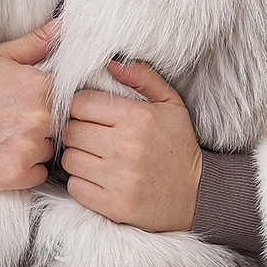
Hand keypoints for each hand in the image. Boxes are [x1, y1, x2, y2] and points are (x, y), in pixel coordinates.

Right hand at [0, 22, 57, 189]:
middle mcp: (39, 117)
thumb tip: (63, 26)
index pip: (67, 101)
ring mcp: (27, 147)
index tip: (26, 105)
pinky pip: (37, 174)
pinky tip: (0, 154)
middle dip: (40, 126)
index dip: (47, 104)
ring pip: (48, 151)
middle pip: (60, 128)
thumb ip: (36, 43)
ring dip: (32, 148)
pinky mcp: (14, 174)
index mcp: (40, 86)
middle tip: (10, 121)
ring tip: (2, 137)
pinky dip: (23, 169)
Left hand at [60, 58, 202, 230]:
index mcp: (137, 118)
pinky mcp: (114, 205)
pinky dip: (81, 182)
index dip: (81, 107)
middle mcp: (126, 148)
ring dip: (78, 157)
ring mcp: (119, 179)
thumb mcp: (170, 104)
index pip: (80, 103)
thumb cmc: (178, 145)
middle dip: (78, 132)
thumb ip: (142, 77)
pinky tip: (98, 178)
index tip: (90, 115)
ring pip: (69, 159)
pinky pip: (75, 186)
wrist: (197, 194)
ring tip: (96, 157)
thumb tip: (110, 61)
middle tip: (92, 137)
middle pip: (71, 131)